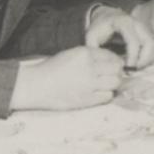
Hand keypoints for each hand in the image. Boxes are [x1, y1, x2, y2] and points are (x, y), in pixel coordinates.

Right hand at [10, 47, 125, 110]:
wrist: (36, 85)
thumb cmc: (51, 69)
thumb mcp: (71, 54)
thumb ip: (89, 56)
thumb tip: (108, 61)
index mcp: (85, 54)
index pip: (111, 56)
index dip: (114, 61)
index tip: (113, 65)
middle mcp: (89, 67)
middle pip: (117, 69)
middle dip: (117, 72)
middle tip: (111, 76)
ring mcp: (89, 84)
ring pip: (115, 83)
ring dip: (113, 84)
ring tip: (106, 85)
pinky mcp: (87, 99)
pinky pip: (107, 96)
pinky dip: (106, 95)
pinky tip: (98, 93)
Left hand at [86, 6, 153, 69]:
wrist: (106, 16)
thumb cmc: (99, 27)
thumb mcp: (91, 36)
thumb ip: (93, 49)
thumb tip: (100, 63)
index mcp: (123, 23)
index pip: (133, 41)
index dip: (132, 57)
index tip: (127, 68)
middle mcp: (137, 23)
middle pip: (149, 42)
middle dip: (144, 59)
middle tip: (134, 70)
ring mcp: (143, 27)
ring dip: (148, 59)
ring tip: (137, 68)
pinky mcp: (147, 32)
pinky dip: (150, 56)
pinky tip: (140, 63)